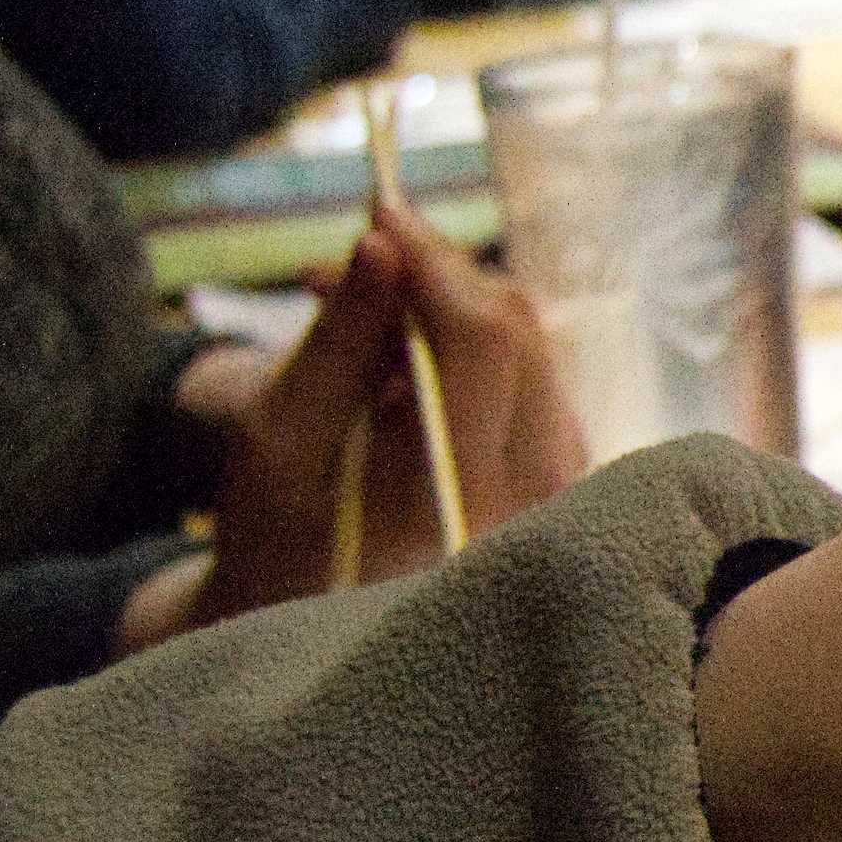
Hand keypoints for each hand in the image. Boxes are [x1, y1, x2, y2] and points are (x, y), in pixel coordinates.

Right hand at [167, 211, 590, 636]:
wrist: (311, 634)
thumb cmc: (274, 543)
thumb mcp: (280, 441)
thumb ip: (339, 342)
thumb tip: (385, 241)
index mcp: (457, 509)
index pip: (482, 341)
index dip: (432, 259)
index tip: (375, 208)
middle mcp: (539, 509)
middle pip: (521, 334)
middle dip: (441, 273)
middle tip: (358, 249)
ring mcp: (565, 499)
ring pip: (534, 350)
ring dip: (454, 306)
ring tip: (360, 305)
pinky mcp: (567, 486)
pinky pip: (535, 382)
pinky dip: (474, 347)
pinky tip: (405, 352)